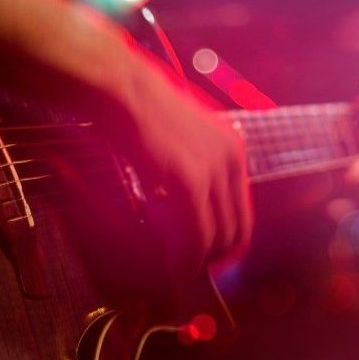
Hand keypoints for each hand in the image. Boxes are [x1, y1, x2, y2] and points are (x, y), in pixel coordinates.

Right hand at [99, 52, 252, 276]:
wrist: (117, 85)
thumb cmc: (136, 109)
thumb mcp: (178, 140)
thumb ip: (191, 170)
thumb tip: (188, 209)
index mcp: (231, 149)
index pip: (242, 213)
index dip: (226, 245)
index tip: (205, 262)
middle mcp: (230, 159)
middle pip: (235, 230)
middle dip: (212, 259)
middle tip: (187, 274)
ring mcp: (213, 169)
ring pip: (216, 238)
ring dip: (196, 263)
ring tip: (174, 273)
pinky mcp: (190, 180)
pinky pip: (196, 236)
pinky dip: (184, 259)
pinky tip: (171, 267)